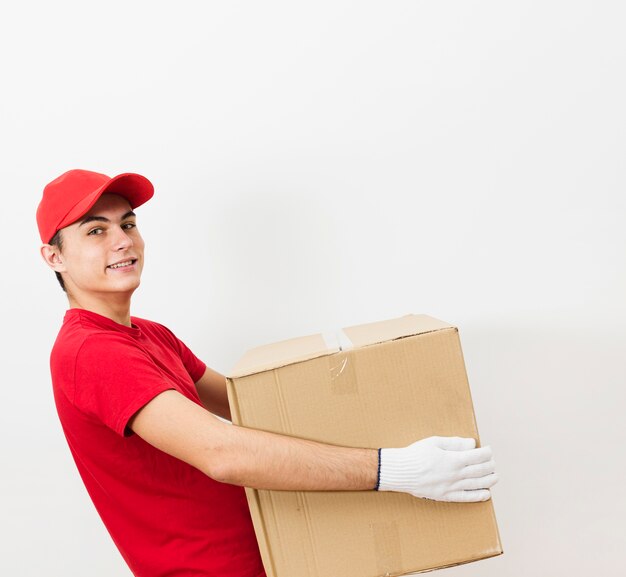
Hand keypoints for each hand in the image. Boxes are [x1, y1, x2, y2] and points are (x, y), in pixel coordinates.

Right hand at [378, 436, 497, 501]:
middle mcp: (455, 474)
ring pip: (477, 484)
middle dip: (490, 466)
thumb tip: (472, 443)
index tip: (489, 450)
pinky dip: (478, 496)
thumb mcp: (434, 442)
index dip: (486, 453)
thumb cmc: (416, 454)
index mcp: (453, 459)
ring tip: (495, 476)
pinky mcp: (446, 496)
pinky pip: (466, 498)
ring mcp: (451, 487)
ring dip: (489, 480)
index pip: (477, 456)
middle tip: (493, 462)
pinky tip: (486, 494)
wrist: (401, 471)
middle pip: (480, 471)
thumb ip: (454, 443)